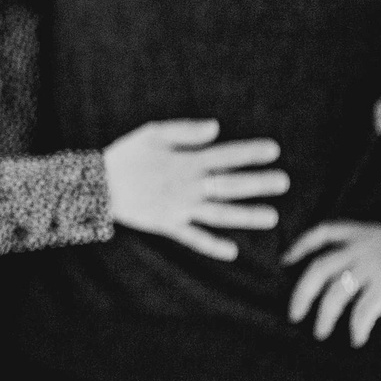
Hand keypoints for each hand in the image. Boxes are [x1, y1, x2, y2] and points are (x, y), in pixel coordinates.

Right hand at [102, 120, 287, 260]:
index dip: (249, 153)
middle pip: (228, 185)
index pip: (224, 155)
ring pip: (218, 213)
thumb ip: (184, 130)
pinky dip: (211, 245)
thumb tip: (216, 128)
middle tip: (283, 182)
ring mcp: (179, 207)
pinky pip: (193, 237)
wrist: (96, 184)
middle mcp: (187, 185)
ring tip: (272, 217)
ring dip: (245, 216)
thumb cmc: (125, 154)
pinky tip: (231, 252)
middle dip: (257, 183)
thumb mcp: (151, 132)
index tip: (273, 150)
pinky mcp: (167, 224)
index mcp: (184, 161)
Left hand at [285, 222, 380, 344]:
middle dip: (302, 294)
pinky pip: (362, 310)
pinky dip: (356, 327)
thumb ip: (372, 245)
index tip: (287, 262)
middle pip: (318, 269)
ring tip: (321, 333)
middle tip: (294, 314)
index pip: (322, 233)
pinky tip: (356, 339)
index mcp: (363, 232)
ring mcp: (373, 266)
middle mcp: (362, 247)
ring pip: (335, 294)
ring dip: (325, 316)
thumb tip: (353, 263)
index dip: (301, 246)